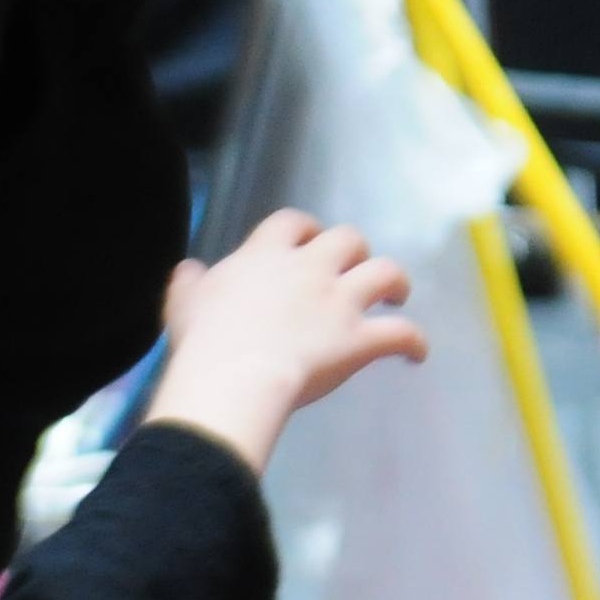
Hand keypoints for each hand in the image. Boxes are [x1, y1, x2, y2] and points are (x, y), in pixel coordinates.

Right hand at [138, 211, 423, 471]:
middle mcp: (311, 269)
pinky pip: (401, 334)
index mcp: (267, 255)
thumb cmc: (203, 342)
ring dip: (396, 282)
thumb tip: (190, 269)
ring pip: (386, 273)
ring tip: (397, 296)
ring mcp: (341, 303)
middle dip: (354, 251)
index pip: (292, 222)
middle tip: (351, 269)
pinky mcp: (360, 340)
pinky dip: (414, 342)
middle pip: (348, 239)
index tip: (307, 240)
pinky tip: (416, 354)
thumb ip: (190, 282)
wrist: (233, 377)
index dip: (306, 229)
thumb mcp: (184, 303)